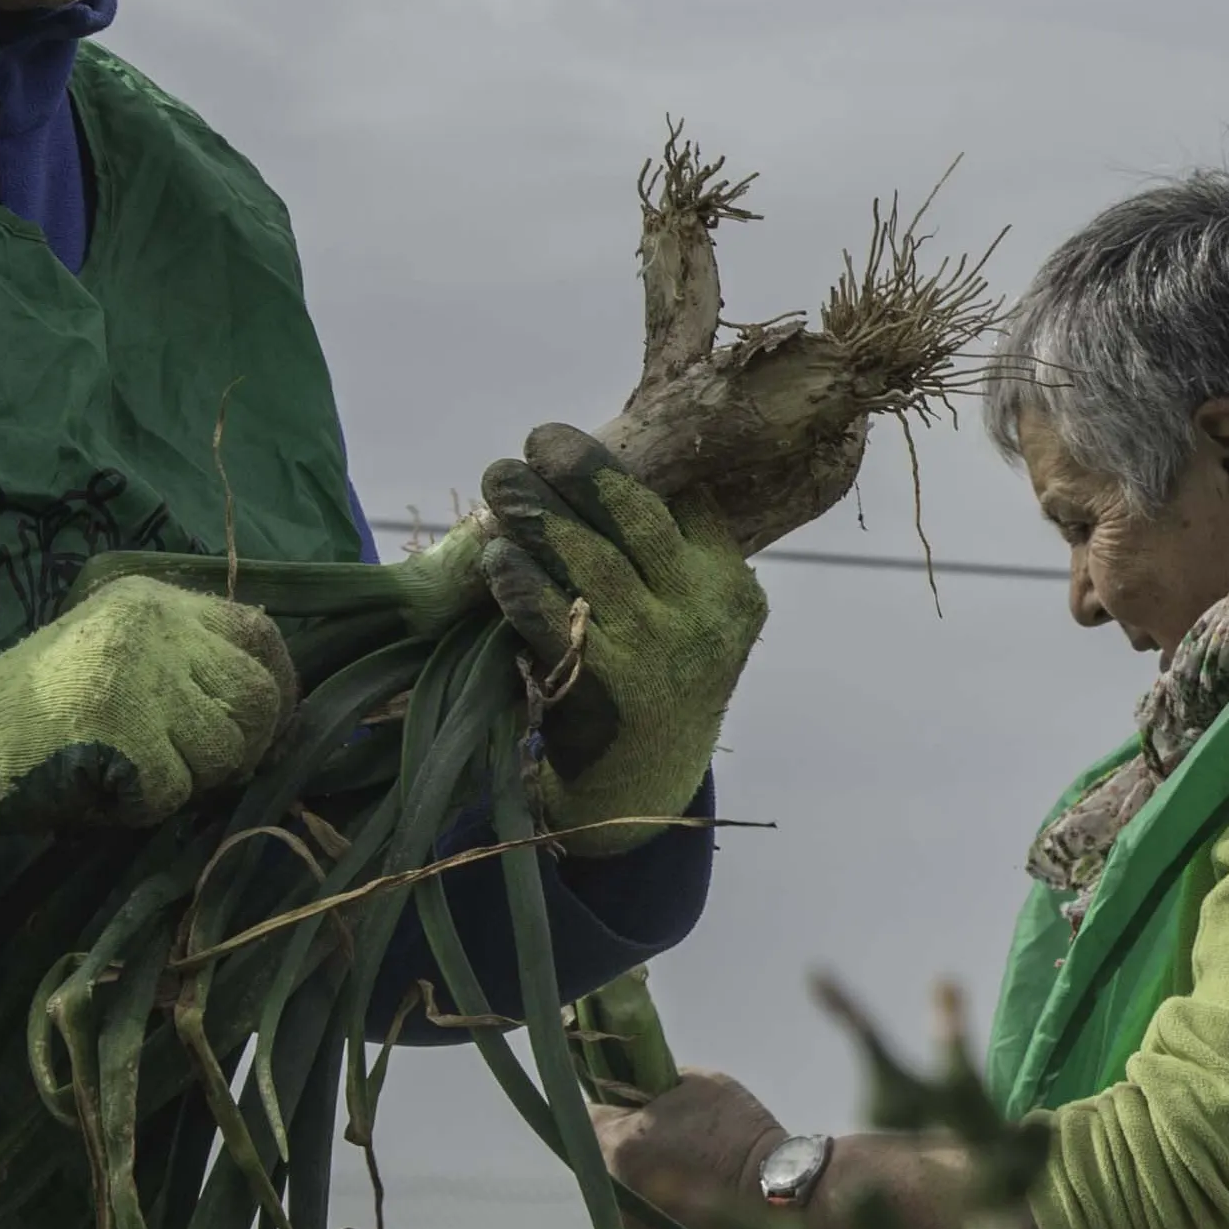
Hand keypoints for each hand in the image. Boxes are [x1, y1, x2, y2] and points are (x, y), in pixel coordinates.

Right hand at [0, 573, 293, 834]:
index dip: (277, 683)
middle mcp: (151, 628)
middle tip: (208, 771)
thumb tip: (268, 704)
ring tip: (138, 776)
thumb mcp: (110, 653)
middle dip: (247, 745)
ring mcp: (137, 678)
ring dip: (193, 781)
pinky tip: (104, 792)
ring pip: (226, 748)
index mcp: (151, 601)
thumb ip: (180, 659)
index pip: (257, 630)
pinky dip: (145, 807)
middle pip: (257, 694)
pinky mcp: (122, 733)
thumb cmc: (33, 710)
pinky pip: (175, 790)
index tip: (268, 725)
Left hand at [482, 425, 764, 844]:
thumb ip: (676, 555)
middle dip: (584, 470)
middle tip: (537, 438)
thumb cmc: (661, 683)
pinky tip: (498, 556)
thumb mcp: (698, 621)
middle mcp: (702, 616)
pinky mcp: (604, 688)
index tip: (576, 439)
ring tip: (501, 479)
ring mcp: (654, 652)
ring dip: (538, 514)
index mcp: (731, 589)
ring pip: (591, 562)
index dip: (626, 468)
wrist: (642, 790)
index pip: (687, 505)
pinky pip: (554, 620)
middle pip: (639, 521)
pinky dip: (522, 584)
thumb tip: (605, 467)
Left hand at [597, 1069, 782, 1228]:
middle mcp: (614, 1193)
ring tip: (684, 1180)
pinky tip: (691, 1209)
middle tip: (665, 1144)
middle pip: (603, 1160)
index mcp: (618, 1145)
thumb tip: (638, 1093)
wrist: (779, 1199)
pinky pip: (644, 1227)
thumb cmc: (741, 1135)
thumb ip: (657, 1087)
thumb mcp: (699, 1084)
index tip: (632, 1108)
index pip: (587, 1116)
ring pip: (623, 1196)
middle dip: (627, 1150)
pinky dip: (661, 1217)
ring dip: (641, 1186)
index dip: (611, 1108)